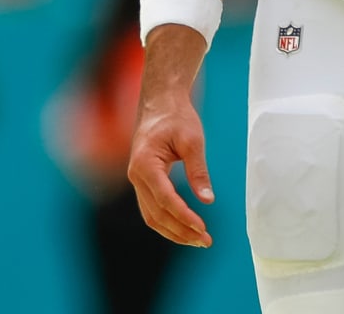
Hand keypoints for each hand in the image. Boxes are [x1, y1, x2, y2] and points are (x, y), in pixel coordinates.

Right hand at [127, 29, 215, 247]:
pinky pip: (151, 208)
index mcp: (145, 164)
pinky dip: (167, 222)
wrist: (160, 102)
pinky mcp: (142, 181)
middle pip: (156, 214)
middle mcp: (136, 176)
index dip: (185, 218)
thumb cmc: (176, 117)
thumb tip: (207, 199)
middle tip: (205, 241)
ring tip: (197, 240)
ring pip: (151, 216)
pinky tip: (184, 228)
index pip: (166, 200)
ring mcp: (136, 180)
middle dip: (181, 231)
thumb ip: (198, 171)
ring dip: (173, 231)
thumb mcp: (192, 140)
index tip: (204, 229)